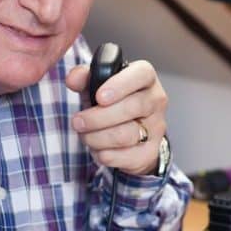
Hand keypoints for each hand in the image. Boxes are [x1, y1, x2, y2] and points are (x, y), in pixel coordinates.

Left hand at [66, 59, 168, 175]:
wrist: (132, 131)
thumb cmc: (113, 102)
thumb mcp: (97, 85)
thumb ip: (84, 78)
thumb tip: (73, 79)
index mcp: (145, 77)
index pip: (141, 74)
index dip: (120, 85)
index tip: (99, 97)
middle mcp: (156, 100)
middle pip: (132, 107)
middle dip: (98, 118)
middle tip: (77, 122)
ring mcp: (157, 127)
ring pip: (126, 135)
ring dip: (97, 138)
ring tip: (85, 135)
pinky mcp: (151, 151)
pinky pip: (127, 156)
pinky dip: (106, 154)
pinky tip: (98, 149)